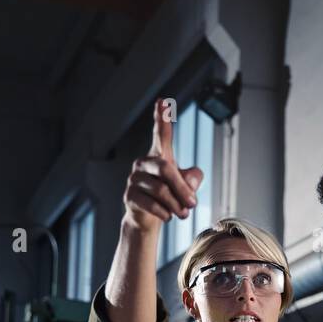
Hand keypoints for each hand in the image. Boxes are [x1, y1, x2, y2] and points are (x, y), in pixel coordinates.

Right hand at [122, 98, 203, 232]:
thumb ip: (193, 178)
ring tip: (183, 214)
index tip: (162, 101)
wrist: (149, 220)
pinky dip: (164, 213)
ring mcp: (134, 179)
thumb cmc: (169, 197)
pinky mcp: (129, 196)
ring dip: (175, 205)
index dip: (161, 118)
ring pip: (160, 190)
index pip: (161, 134)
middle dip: (182, 188)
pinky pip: (151, 204)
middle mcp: (144, 163)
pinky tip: (168, 217)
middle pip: (166, 169)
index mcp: (159, 156)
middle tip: (192, 204)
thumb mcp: (186, 186)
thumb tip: (190, 180)